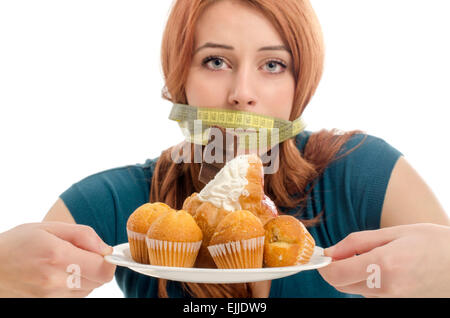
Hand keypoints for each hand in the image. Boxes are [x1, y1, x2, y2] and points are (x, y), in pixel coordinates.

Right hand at [0, 222, 115, 296]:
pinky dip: (72, 286)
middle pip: (99, 281)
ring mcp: (50, 297)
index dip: (108, 260)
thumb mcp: (49, 227)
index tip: (100, 253)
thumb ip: (83, 235)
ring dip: (84, 277)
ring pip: (88, 290)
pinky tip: (56, 275)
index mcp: (59, 257)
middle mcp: (56, 281)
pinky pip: (73, 297)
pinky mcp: (46, 304)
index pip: (104, 270)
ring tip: (63, 265)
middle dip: (96, 267)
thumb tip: (106, 249)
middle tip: (78, 255)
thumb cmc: (16, 244)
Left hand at [317, 223, 449, 296]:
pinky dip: (369, 281)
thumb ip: (356, 242)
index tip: (325, 254)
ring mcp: (393, 300)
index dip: (324, 265)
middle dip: (337, 269)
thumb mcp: (394, 232)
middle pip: (341, 286)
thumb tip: (330, 252)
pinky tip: (388, 268)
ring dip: (354, 275)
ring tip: (379, 256)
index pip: (335, 275)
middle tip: (350, 251)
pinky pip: (372, 294)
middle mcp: (385, 289)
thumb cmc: (434, 243)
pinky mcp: (399, 304)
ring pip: (356, 290)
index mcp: (382, 266)